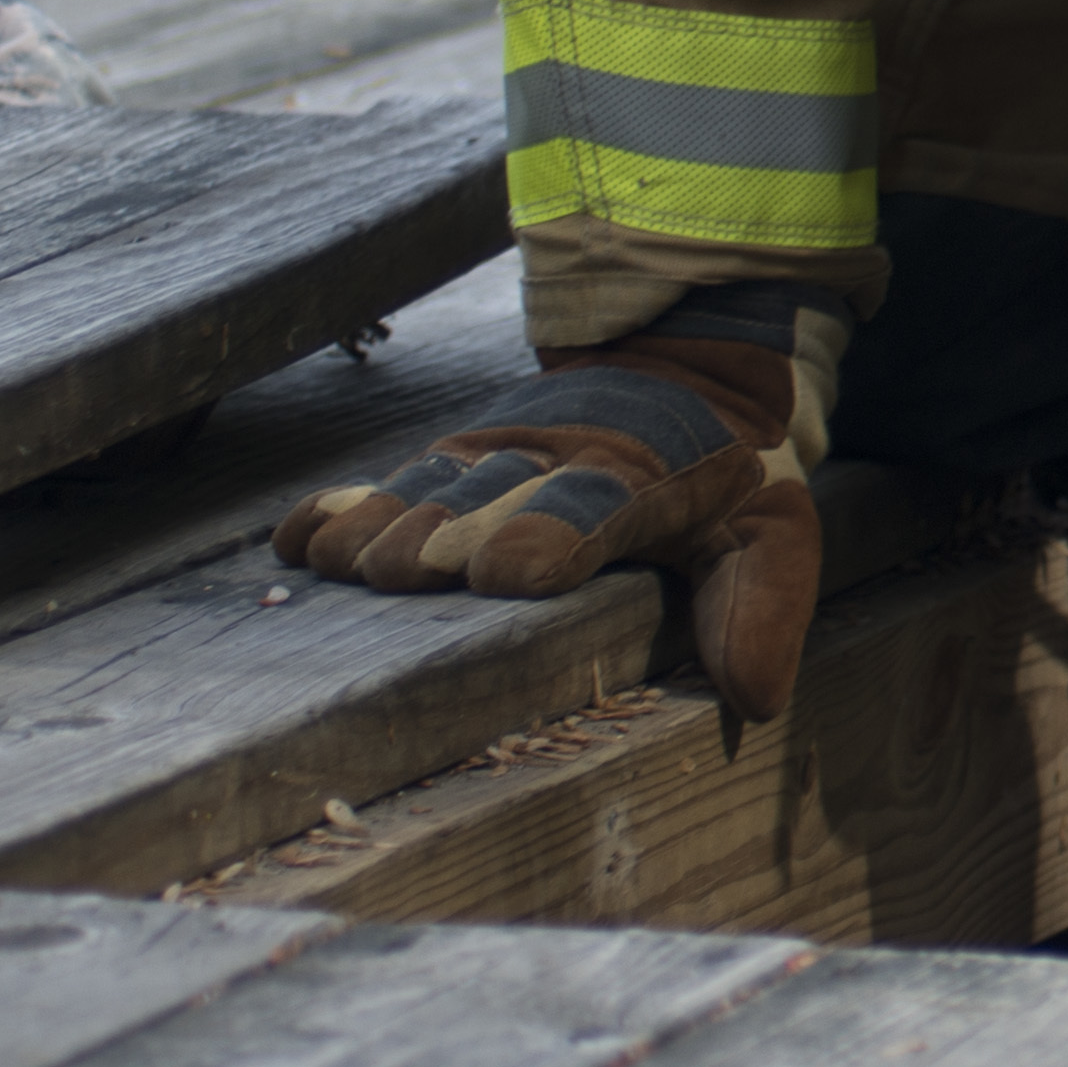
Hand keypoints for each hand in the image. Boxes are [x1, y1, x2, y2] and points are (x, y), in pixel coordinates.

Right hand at [271, 286, 831, 714]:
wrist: (680, 368)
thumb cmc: (725, 473)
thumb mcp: (773, 529)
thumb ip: (763, 605)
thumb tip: (757, 699)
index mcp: (640, 482)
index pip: (591, 507)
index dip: (549, 532)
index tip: (505, 569)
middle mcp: (551, 465)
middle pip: (486, 502)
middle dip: (447, 534)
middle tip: (403, 572)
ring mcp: (492, 458)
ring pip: (425, 490)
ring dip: (382, 526)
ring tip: (342, 565)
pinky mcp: (447, 458)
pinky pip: (386, 480)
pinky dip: (340, 507)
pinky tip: (295, 542)